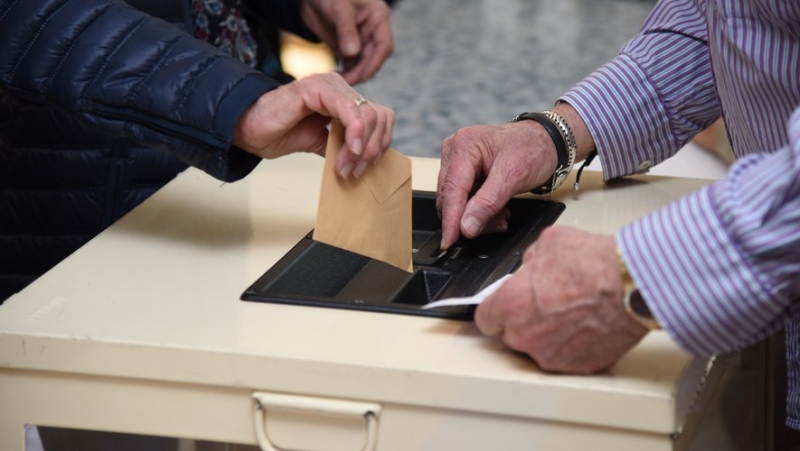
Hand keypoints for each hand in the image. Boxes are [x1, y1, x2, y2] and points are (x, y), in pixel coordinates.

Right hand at [233, 72, 393, 177]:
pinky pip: (349, 110)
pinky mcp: (317, 88)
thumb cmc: (279, 133)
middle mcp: (340, 87)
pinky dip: (354, 134)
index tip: (364, 168)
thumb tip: (364, 163)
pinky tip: (348, 152)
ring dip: (362, 147)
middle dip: (372, 149)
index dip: (379, 145)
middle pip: (379, 116)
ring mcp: (329, 85)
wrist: (248, 129)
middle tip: (355, 171)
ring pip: (369, 114)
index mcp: (344, 98)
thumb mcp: (321, 144)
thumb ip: (343, 147)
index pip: (380, 117)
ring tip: (346, 166)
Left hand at [301, 0, 392, 83]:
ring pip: (361, 64)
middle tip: (346, 83)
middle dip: (361, 72)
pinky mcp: (347, 46)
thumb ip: (346, 30)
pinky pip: (349, 64)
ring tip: (338, 83)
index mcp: (377, 18)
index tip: (362, 76)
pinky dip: (344, 72)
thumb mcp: (339, 9)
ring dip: (352, 75)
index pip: (384, 46)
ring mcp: (360, 40)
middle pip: (373, 58)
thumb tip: (352, 53)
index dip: (375, 63)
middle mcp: (372, 31)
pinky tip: (334, 78)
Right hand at [436, 121, 557, 249]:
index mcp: (464, 146)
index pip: (451, 189)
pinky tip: (498, 210)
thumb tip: (466, 227)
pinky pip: (464, 199)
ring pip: (457, 202)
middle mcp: (455, 151)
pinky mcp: (464, 172)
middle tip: (495, 226)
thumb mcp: (514, 177)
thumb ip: (488, 203)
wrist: (546, 141)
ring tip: (502, 216)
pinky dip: (480, 210)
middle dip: (469, 218)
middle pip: (451, 197)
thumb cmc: (533, 149)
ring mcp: (458, 162)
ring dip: (477, 216)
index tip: (449, 242)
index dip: (450, 219)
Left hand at [475, 226, 647, 373]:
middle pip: (511, 335)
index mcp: (511, 304)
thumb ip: (529, 262)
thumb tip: (529, 270)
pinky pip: (564, 357)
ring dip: (548, 334)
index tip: (503, 307)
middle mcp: (525, 335)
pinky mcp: (576, 367)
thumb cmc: (594, 264)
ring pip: (538, 347)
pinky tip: (586, 325)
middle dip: (523, 320)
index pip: (484, 319)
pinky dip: (572, 345)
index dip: (495, 310)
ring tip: (572, 313)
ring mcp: (550, 355)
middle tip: (547, 304)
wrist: (632, 286)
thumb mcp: (548, 244)